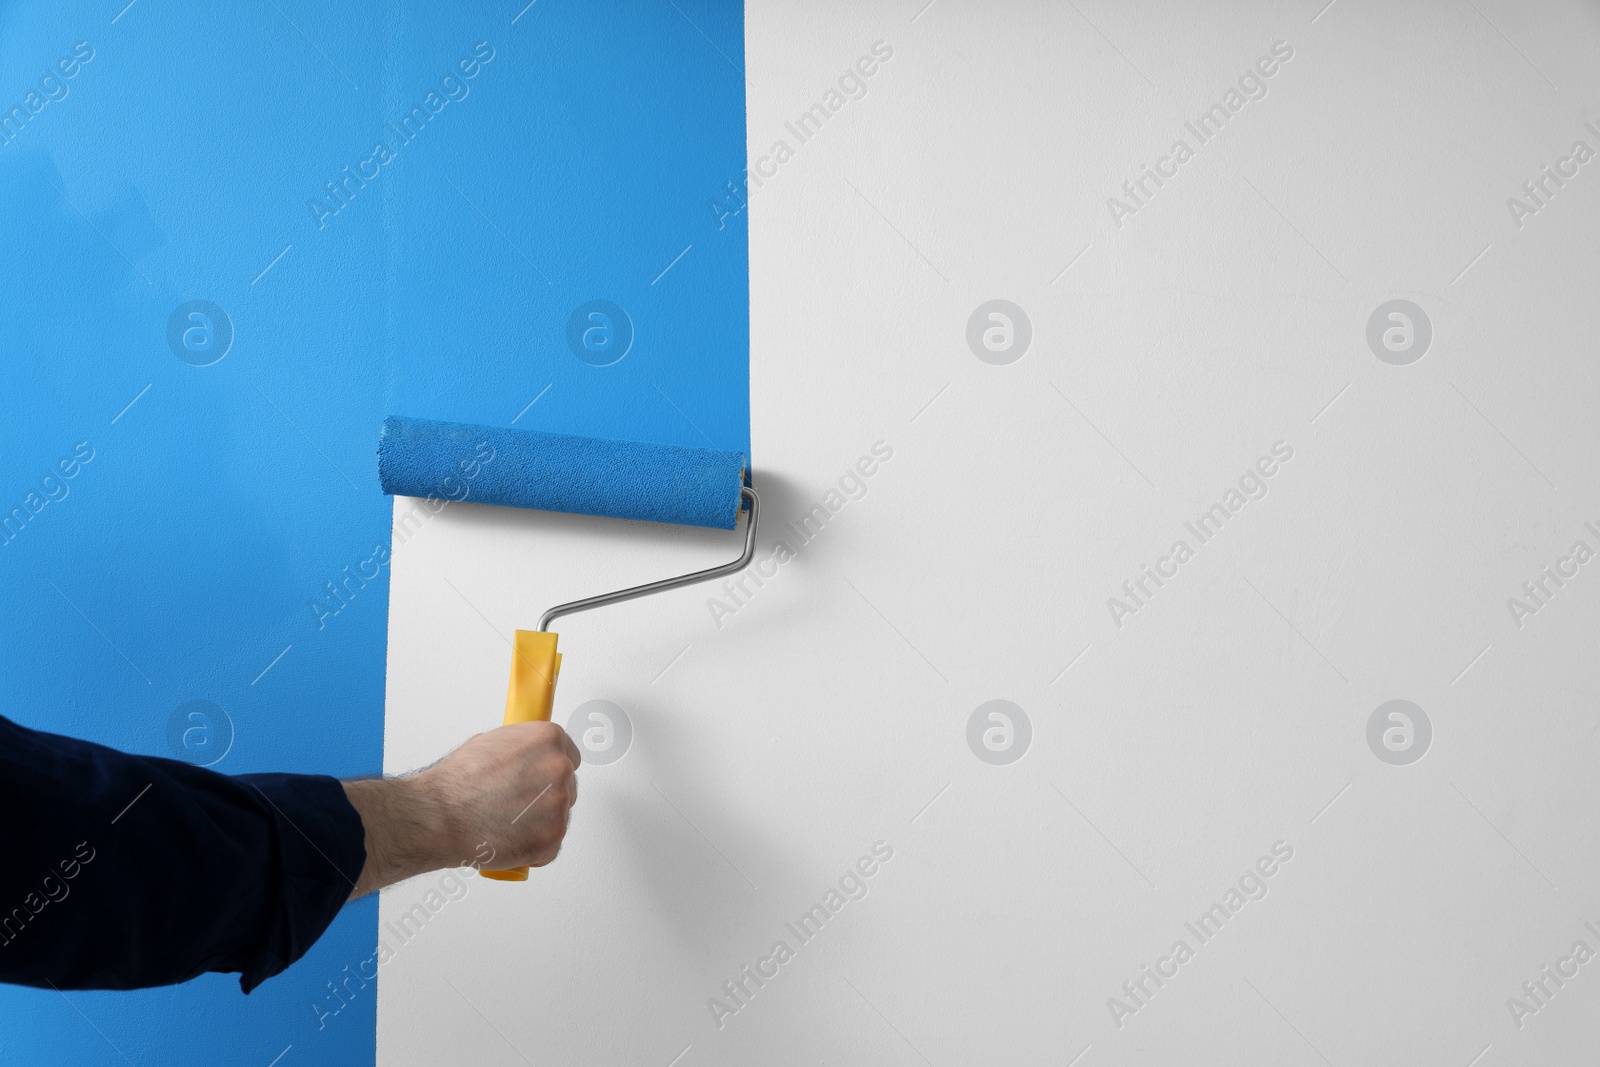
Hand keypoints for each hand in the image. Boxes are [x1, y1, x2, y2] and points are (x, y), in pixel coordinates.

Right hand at [342, 721, 580, 897]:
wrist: (438, 816)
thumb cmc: (457, 783)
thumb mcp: (491, 743)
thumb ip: (522, 748)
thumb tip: (529, 756)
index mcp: (548, 739)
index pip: (570, 754)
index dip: (550, 769)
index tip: (541, 779)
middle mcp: (559, 768)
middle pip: (567, 786)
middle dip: (545, 796)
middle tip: (515, 805)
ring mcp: (559, 804)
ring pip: (559, 816)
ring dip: (540, 823)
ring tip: (506, 823)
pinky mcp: (552, 837)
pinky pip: (551, 846)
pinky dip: (534, 849)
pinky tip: (510, 840)